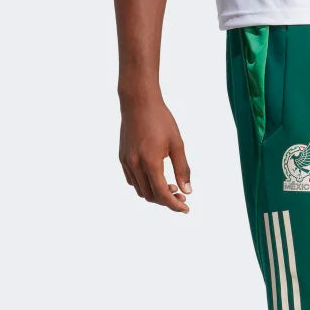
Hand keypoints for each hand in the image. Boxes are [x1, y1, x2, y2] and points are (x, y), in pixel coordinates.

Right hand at [119, 95, 191, 212]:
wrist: (138, 101)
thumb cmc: (160, 119)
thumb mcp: (177, 144)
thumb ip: (183, 169)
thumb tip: (188, 191)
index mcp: (150, 162)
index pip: (162, 194)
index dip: (174, 205)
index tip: (186, 208)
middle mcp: (135, 164)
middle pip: (151, 196)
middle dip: (167, 200)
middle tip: (182, 196)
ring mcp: (126, 162)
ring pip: (141, 191)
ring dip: (156, 194)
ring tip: (171, 187)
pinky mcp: (122, 158)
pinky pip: (133, 181)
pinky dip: (145, 186)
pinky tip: (156, 179)